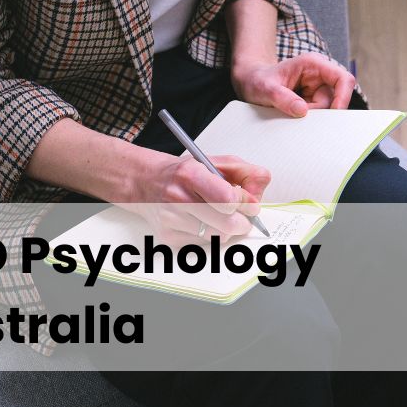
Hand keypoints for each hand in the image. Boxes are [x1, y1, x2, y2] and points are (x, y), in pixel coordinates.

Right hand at [126, 151, 270, 245]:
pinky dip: (211, 235)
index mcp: (190, 174)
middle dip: (243, 221)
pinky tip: (202, 222)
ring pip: (219, 236)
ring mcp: (171, 220)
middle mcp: (178, 198)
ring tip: (218, 215)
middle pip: (227, 224)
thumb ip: (245, 173)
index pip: (229, 200)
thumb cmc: (183, 173)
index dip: (246, 204)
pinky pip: (205, 244)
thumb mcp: (215, 163)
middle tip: (242, 216)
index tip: (250, 204)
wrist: (146, 181)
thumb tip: (260, 190)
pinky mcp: (168, 236)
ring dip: (227, 228)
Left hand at [232, 53, 356, 116]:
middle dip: (318, 113)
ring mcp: (317, 90)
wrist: (250, 83)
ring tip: (287, 112)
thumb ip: (283, 98)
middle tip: (294, 114)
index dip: (343, 97)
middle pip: (334, 101)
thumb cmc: (257, 80)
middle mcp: (320, 76)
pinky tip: (291, 115)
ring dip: (310, 118)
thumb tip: (302, 111)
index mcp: (314, 65)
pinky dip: (307, 121)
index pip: (343, 79)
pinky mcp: (313, 102)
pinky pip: (318, 117)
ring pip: (326, 112)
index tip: (332, 114)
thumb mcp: (265, 89)